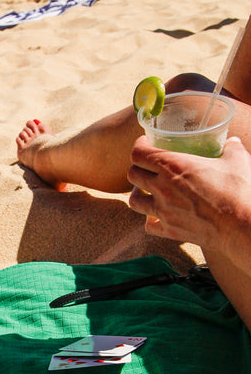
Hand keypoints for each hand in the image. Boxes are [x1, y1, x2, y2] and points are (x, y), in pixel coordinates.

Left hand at [128, 136, 250, 260]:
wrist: (241, 226)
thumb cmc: (238, 191)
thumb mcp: (237, 161)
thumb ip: (232, 149)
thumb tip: (233, 142)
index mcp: (173, 166)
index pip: (139, 154)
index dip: (139, 147)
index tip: (145, 144)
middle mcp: (162, 188)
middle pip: (132, 175)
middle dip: (137, 168)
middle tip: (146, 166)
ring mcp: (163, 211)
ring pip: (134, 201)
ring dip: (137, 193)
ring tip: (145, 190)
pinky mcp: (169, 231)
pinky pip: (149, 226)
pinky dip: (150, 221)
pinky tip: (156, 217)